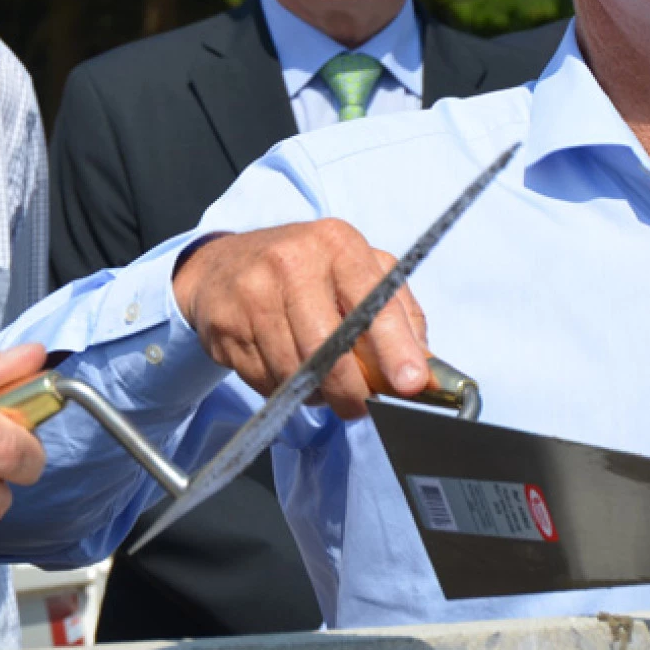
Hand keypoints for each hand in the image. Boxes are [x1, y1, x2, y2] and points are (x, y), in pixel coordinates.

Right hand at [170, 221, 429, 419]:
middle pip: (328, 347)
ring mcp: (253, 291)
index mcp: (337, 243)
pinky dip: (283, 387)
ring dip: (315, 392)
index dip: (393, 346)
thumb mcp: (357, 274)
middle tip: (361, 407)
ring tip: (322, 383)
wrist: (224, 266)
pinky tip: (286, 370)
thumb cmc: (305, 272)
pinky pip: (264, 378)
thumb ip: (397, 316)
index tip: (410, 383)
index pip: (371, 300)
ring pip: (294, 370)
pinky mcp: (226, 322)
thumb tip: (425, 371)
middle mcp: (292, 260)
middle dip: (352, 390)